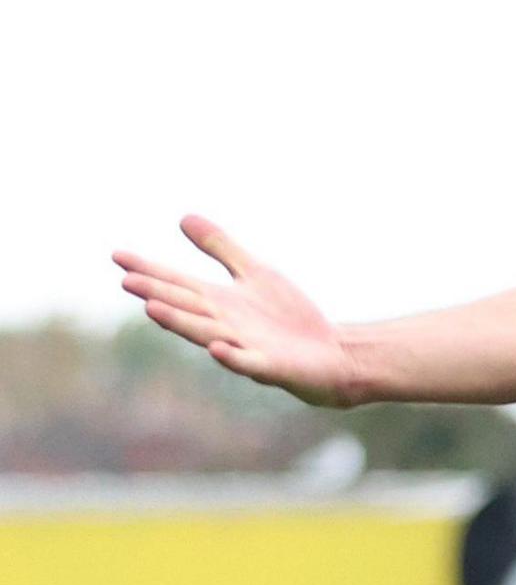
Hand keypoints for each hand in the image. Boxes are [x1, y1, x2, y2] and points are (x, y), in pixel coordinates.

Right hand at [114, 216, 359, 407]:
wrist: (328, 352)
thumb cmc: (287, 316)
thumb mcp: (254, 273)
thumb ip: (221, 248)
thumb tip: (183, 217)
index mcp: (218, 301)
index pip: (176, 282)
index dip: (148, 270)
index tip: (117, 256)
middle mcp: (223, 324)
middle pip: (185, 306)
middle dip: (157, 294)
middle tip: (126, 280)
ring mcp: (244, 346)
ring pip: (207, 334)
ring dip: (180, 323)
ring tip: (152, 308)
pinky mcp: (269, 367)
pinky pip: (247, 363)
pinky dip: (231, 357)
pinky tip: (217, 347)